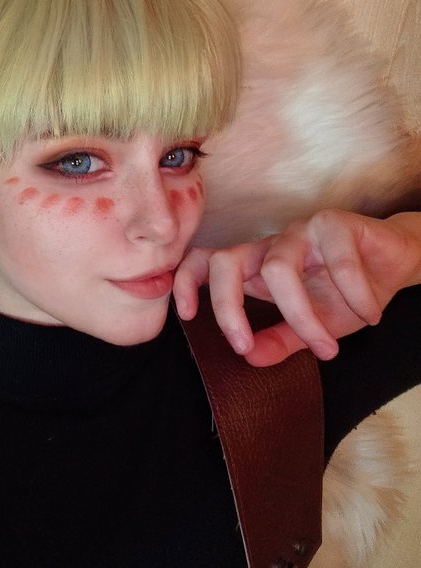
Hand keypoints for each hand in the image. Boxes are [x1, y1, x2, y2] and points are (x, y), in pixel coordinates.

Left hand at [173, 210, 420, 365]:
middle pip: (226, 262)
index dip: (187, 282)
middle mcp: (270, 246)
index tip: (187, 316)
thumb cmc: (345, 294)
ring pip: (278, 267)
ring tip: (328, 347)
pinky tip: (369, 314)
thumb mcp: (310, 326)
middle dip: (226, 307)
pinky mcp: (336, 224)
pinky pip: (337, 260)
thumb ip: (279, 340)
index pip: (206, 263)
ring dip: (302, 315)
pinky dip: (354, 294)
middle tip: (244, 347)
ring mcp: (300, 232)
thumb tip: (251, 359)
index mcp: (255, 267)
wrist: (395, 265)